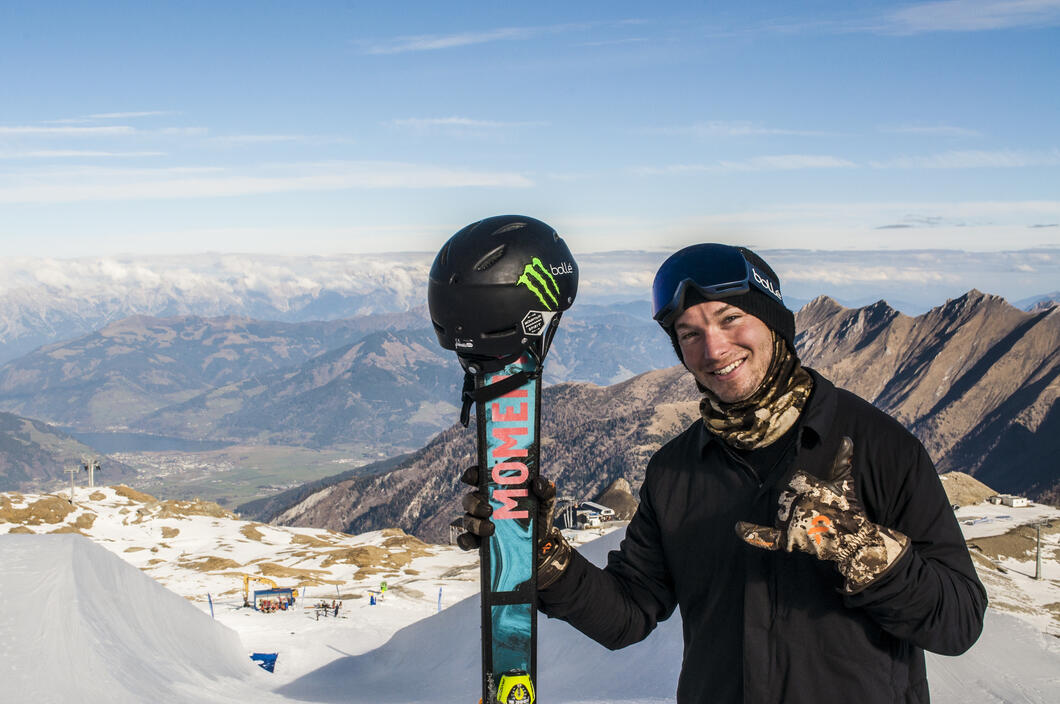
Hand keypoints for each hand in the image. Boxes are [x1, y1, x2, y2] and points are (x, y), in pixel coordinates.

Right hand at [458, 466, 572, 588]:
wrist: (541, 544)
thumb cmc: (539, 516)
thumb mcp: (546, 501)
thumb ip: (546, 489)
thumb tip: (537, 483)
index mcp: (496, 489)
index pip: (479, 476)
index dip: (472, 474)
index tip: (472, 477)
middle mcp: (484, 503)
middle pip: (469, 499)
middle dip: (474, 503)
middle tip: (488, 509)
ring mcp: (480, 522)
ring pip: (467, 519)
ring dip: (475, 523)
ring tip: (491, 529)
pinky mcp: (480, 540)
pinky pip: (465, 539)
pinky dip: (465, 541)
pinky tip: (472, 542)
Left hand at [735, 436, 908, 591]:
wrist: (853, 540)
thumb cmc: (848, 509)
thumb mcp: (844, 483)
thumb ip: (842, 460)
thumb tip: (846, 438)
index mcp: (809, 488)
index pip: (795, 482)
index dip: (806, 488)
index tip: (819, 497)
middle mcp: (799, 505)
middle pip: (785, 499)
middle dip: (798, 505)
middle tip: (815, 513)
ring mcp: (793, 524)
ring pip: (780, 516)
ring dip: (790, 519)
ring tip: (809, 524)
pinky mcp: (790, 541)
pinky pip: (768, 537)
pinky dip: (753, 534)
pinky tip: (738, 527)